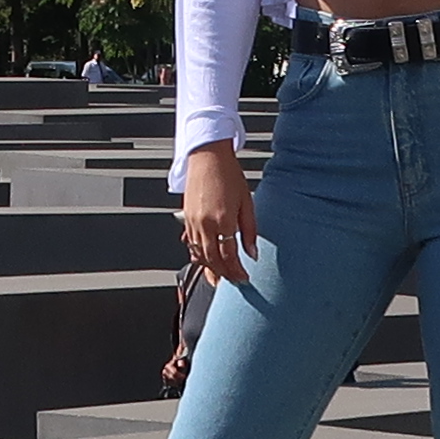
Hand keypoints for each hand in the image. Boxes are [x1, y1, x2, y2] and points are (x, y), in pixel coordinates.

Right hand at [179, 140, 259, 286]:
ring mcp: (193, 222)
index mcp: (223, 220)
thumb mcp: (247, 202)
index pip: (230, 256)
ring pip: (199, 255)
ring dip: (210, 268)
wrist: (208, 157)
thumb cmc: (228, 174)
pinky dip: (198, 256)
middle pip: (213, 259)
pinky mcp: (187, 218)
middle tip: (234, 281)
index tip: (244, 278)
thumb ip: (249, 230)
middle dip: (224, 274)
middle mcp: (205, 224)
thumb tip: (252, 253)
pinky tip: (206, 260)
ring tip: (220, 277)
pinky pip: (191, 244)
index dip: (237, 271)